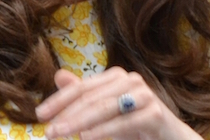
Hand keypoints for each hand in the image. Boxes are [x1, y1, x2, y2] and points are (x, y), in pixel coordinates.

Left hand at [36, 67, 200, 139]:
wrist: (169, 139)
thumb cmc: (135, 126)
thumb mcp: (105, 114)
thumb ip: (84, 97)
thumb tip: (59, 76)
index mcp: (116, 77)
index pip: (82, 87)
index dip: (59, 100)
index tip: (40, 115)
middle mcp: (131, 80)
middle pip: (91, 97)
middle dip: (66, 114)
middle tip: (48, 131)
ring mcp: (144, 95)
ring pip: (105, 107)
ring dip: (79, 122)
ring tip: (60, 134)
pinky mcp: (155, 112)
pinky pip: (124, 122)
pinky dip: (104, 130)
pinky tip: (86, 137)